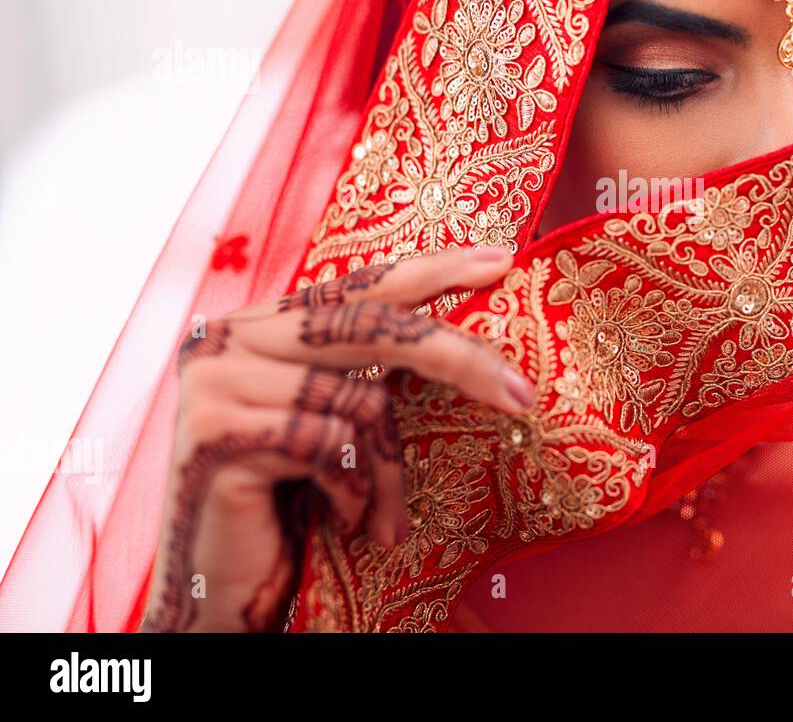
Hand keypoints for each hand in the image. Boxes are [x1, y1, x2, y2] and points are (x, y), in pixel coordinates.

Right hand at [139, 246, 532, 631]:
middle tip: (521, 394)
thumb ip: (362, 372)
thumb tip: (465, 342)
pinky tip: (342, 521)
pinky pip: (328, 444)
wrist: (224, 589)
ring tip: (384, 516)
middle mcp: (227, 337)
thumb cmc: (287, 506)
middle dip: (456, 358)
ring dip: (388, 470)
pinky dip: (353, 490)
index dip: (431, 271)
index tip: (500, 262)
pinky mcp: (215, 432)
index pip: (357, 286)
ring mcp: (214, 381)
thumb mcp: (329, 425)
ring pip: (358, 399)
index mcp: (258, 325)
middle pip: (371, 325)